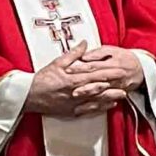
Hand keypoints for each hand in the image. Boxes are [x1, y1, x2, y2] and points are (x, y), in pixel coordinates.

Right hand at [25, 44, 142, 116]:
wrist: (29, 96)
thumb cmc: (41, 80)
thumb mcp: (57, 63)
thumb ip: (73, 54)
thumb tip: (84, 44)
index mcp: (72, 80)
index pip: (95, 75)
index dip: (110, 72)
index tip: (120, 70)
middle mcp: (75, 93)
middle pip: (99, 88)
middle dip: (114, 85)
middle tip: (126, 83)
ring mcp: (74, 104)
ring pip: (96, 101)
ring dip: (110, 97)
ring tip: (122, 95)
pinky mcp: (71, 112)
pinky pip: (89, 111)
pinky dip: (100, 108)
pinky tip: (108, 105)